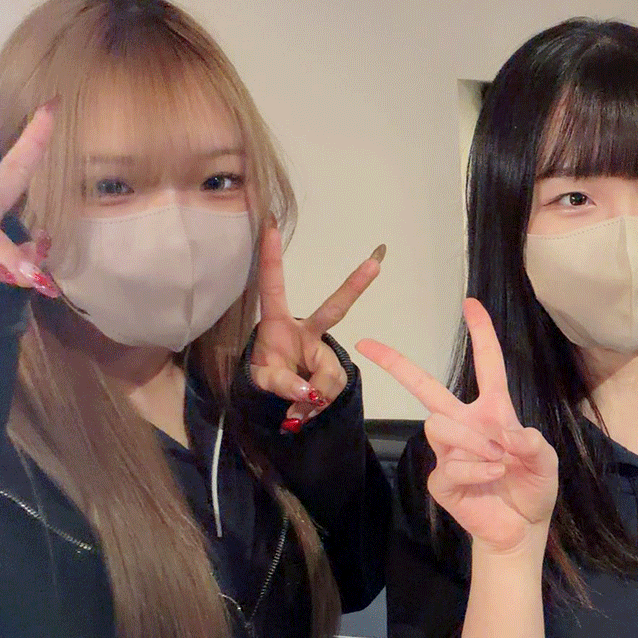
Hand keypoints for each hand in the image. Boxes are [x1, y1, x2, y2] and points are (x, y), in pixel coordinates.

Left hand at [249, 225, 381, 430]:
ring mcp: (323, 350)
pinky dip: (319, 405)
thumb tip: (307, 392)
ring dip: (313, 398)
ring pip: (329, 374)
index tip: (270, 227)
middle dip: (354, 286)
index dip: (271, 258)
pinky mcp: (335, 369)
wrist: (283, 396)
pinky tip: (307, 409)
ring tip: (296, 411)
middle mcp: (305, 331)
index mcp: (277, 323)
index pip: (273, 287)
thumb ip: (281, 383)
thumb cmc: (267, 374)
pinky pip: (333, 390)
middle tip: (375, 262)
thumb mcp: (262, 381)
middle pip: (334, 309)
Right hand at [357, 298, 556, 555]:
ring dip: (472, 440)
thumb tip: (509, 434)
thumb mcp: (546, 461)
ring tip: (499, 459)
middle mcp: (465, 424)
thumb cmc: (532, 487)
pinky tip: (493, 475)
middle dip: (396, 364)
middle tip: (367, 343)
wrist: (520, 529)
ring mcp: (448, 452)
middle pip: (425, 387)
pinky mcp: (441, 479)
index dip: (481, 333)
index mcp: (493, 411)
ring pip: (438, 425)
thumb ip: (534, 444)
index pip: (486, 365)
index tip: (470, 303)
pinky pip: (448, 464)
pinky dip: (475, 468)